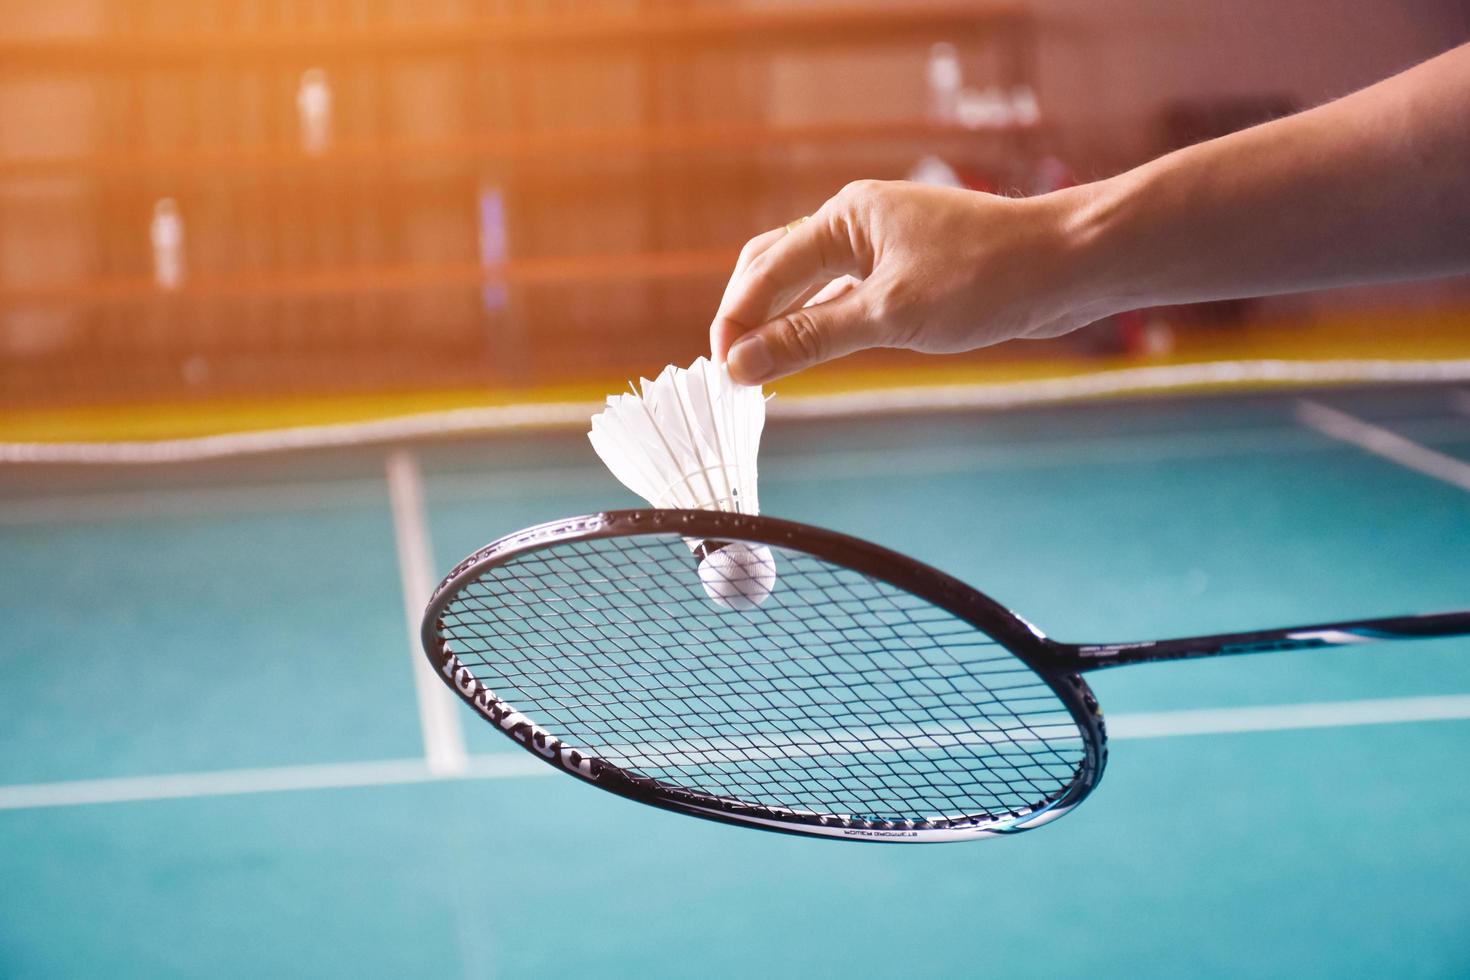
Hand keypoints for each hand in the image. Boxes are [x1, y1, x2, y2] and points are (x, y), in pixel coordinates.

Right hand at [709, 179, 1113, 384]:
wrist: (1067, 266)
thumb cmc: (985, 278)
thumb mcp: (888, 315)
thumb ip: (810, 337)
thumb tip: (742, 362)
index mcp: (845, 216)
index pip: (765, 269)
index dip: (736, 321)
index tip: (722, 372)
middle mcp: (856, 221)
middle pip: (775, 266)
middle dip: (748, 315)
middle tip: (732, 369)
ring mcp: (881, 242)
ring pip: (809, 280)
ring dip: (781, 320)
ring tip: (760, 367)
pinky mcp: (905, 266)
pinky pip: (842, 291)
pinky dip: (818, 320)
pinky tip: (811, 349)